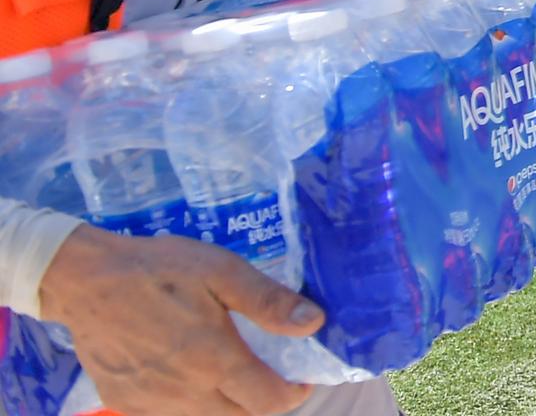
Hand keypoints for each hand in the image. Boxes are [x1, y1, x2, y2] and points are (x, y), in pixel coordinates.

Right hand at [39, 225, 324, 415]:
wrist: (85, 280)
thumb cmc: (160, 270)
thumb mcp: (222, 272)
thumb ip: (269, 301)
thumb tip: (313, 323)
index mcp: (214, 362)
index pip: (269, 402)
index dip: (293, 393)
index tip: (301, 375)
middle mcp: (184, 393)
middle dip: (262, 400)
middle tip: (268, 370)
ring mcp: (150, 403)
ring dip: (226, 404)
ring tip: (231, 369)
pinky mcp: (123, 400)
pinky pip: (168, 414)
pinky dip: (189, 402)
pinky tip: (188, 372)